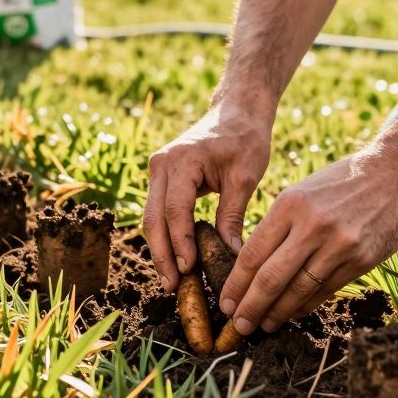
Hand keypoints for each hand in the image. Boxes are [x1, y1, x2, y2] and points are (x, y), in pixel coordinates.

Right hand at [143, 99, 272, 291]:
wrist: (237, 111)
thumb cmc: (245, 139)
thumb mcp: (245, 177)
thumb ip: (232, 216)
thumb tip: (231, 257)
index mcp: (182, 160)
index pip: (176, 210)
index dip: (181, 243)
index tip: (189, 270)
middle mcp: (161, 163)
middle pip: (154, 217)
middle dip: (162, 254)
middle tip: (172, 286)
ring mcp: (157, 169)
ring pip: (152, 217)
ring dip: (161, 249)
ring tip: (172, 280)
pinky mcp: (162, 176)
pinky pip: (159, 210)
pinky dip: (166, 235)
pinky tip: (175, 258)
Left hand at [218, 143, 397, 334]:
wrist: (397, 174)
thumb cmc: (343, 181)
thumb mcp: (303, 191)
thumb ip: (280, 224)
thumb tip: (253, 266)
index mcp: (291, 204)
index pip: (253, 254)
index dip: (236, 284)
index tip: (225, 303)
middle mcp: (312, 225)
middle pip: (271, 278)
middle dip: (250, 307)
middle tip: (237, 326)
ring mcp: (339, 244)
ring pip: (298, 290)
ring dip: (277, 313)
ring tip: (264, 325)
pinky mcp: (361, 259)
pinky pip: (325, 290)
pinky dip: (306, 305)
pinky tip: (292, 313)